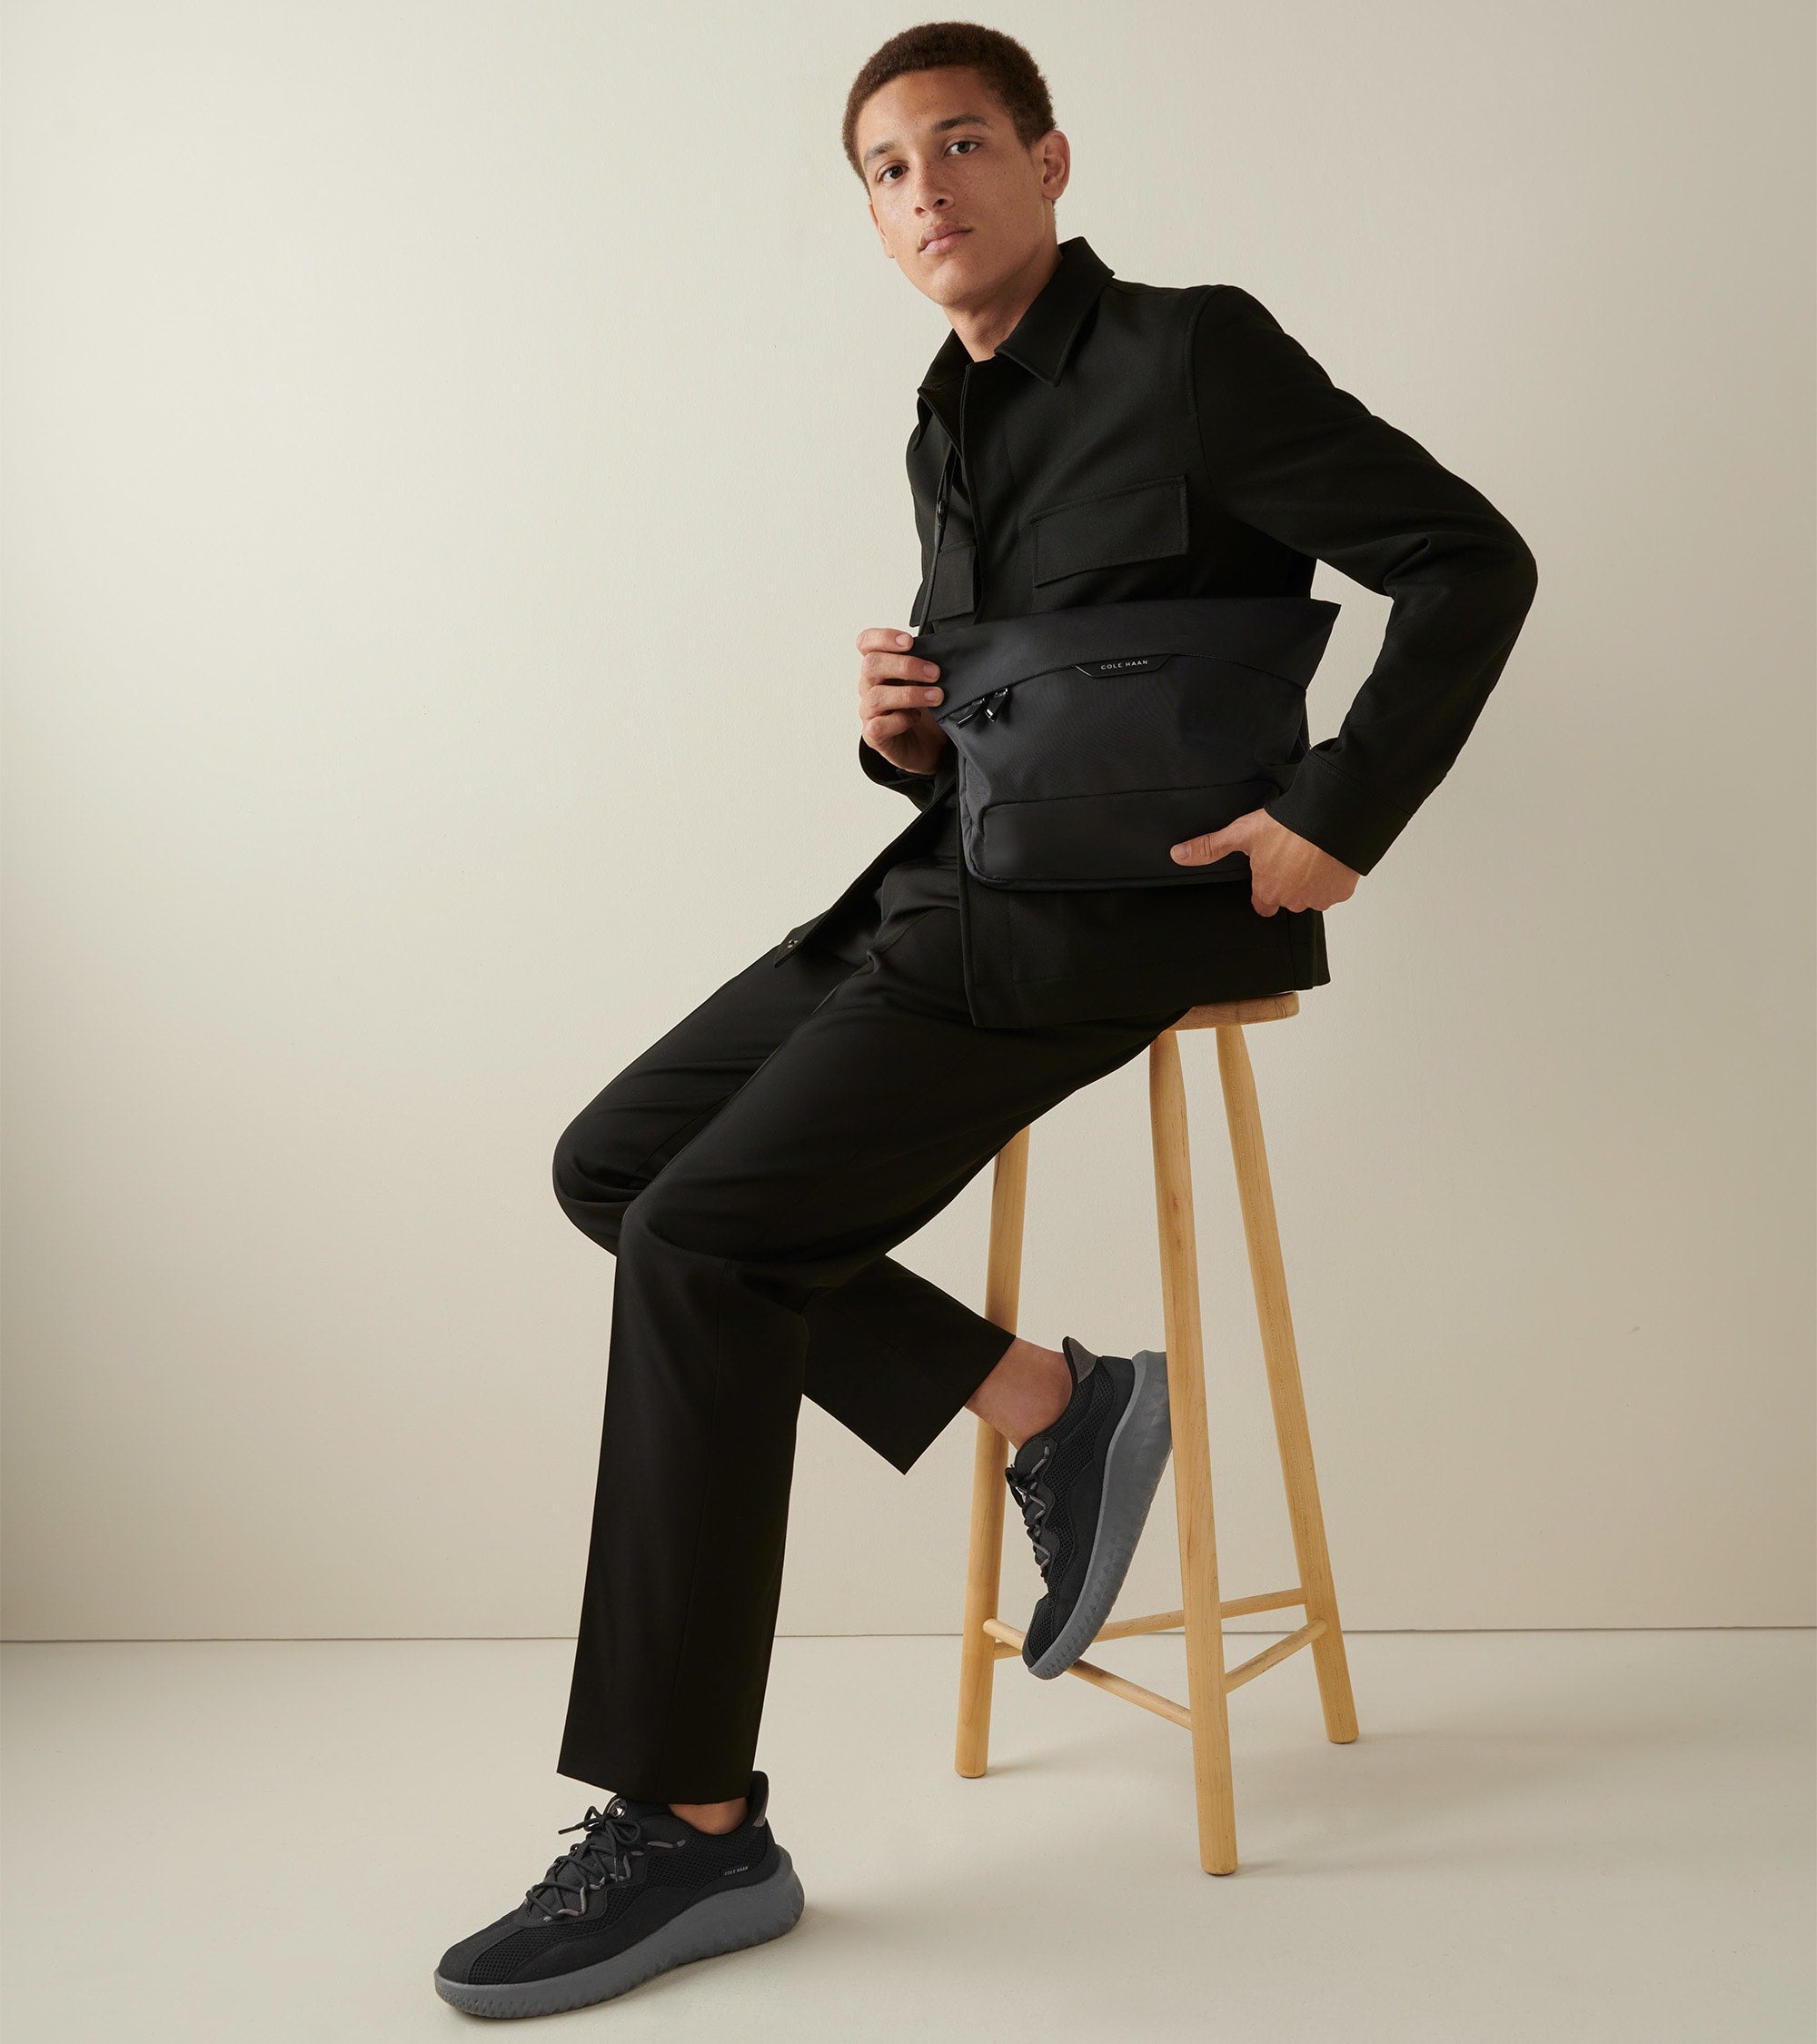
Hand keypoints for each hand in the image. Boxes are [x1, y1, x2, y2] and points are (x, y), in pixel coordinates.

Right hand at [857, 626, 950, 776]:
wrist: (927, 746)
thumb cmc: (925, 711)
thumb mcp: (928, 683)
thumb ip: (927, 666)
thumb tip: (945, 651)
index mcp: (881, 668)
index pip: (866, 643)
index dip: (883, 637)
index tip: (908, 641)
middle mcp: (870, 686)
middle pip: (871, 665)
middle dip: (906, 665)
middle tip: (934, 673)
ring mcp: (869, 711)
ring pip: (876, 696)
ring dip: (910, 694)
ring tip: (936, 696)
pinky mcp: (874, 735)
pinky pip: (879, 725)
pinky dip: (899, 721)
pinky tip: (914, 718)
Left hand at [1170, 807, 1359, 916]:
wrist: (1331, 819)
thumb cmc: (1288, 827)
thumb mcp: (1242, 833)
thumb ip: (1210, 847)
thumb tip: (1177, 855)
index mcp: (1268, 890)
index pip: (1262, 905)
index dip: (1263, 890)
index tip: (1267, 875)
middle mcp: (1292, 900)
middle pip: (1288, 898)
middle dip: (1289, 881)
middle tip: (1291, 855)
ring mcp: (1319, 897)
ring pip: (1312, 894)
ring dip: (1311, 879)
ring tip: (1310, 852)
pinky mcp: (1342, 891)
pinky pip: (1335, 888)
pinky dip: (1333, 875)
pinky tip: (1328, 855)